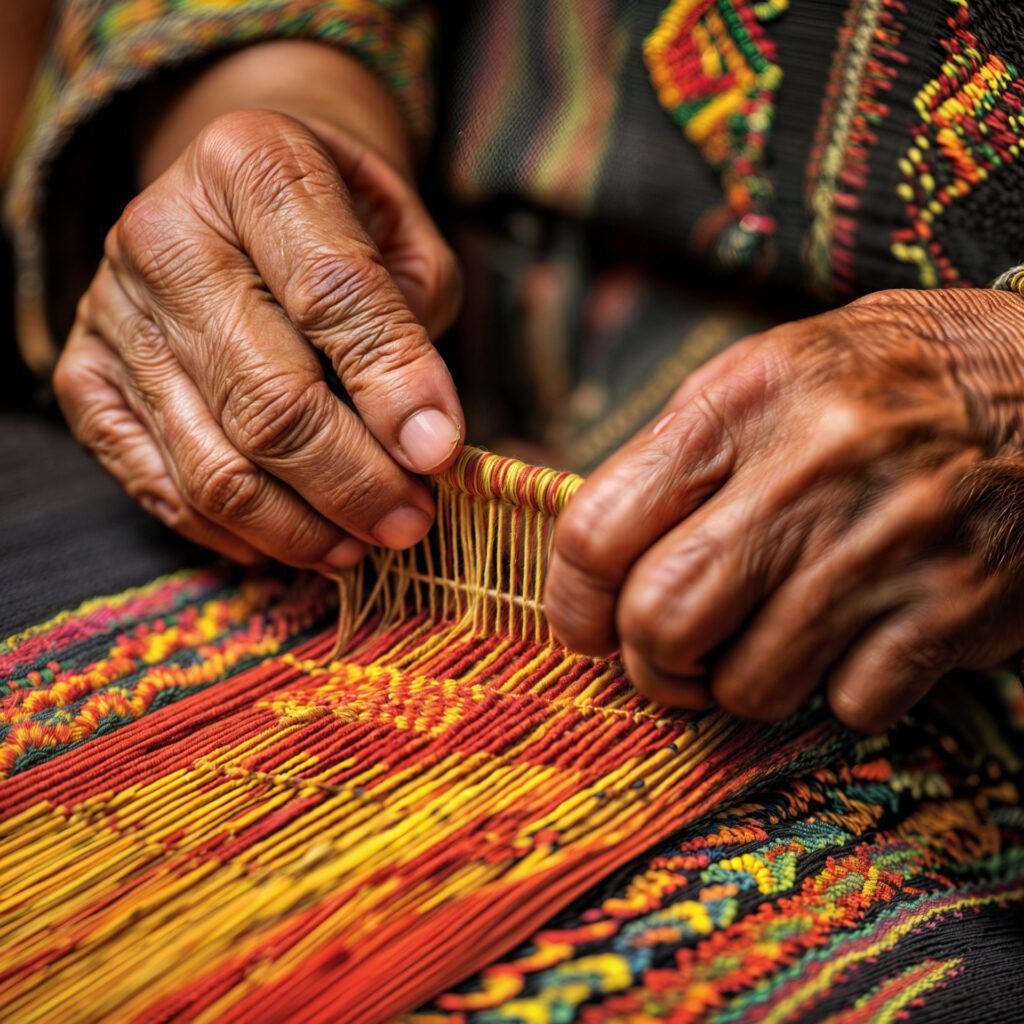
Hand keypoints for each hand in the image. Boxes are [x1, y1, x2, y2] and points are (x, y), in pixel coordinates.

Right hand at [54, 62, 461, 571]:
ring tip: (362, 546)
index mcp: (252, 165)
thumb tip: (420, 446)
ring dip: (301, 527)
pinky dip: (233, 533)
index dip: (395, 388)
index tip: (441, 454)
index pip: (332, 293)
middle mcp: (163, 234)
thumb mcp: (404, 237)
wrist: (239, 195)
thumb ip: (414, 324)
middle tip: (410, 522)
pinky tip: (292, 539)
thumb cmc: (341, 224)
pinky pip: (157, 485)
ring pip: (212, 464)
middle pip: (267, 399)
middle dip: (354, 482)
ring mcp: (113, 310)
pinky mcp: (84, 374)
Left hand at [547, 288, 1023, 730]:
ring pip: (748, 686)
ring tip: (772, 640)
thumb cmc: (888, 381)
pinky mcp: (952, 608)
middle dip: (651, 662)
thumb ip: (676, 458)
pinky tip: (860, 639)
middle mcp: (807, 470)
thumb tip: (596, 557)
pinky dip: (841, 692)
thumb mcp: (768, 374)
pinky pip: (848, 705)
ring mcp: (883, 545)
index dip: (572, 602)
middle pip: (659, 623)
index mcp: (740, 404)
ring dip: (744, 684)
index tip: (588, 626)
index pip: (594, 532)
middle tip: (672, 656)